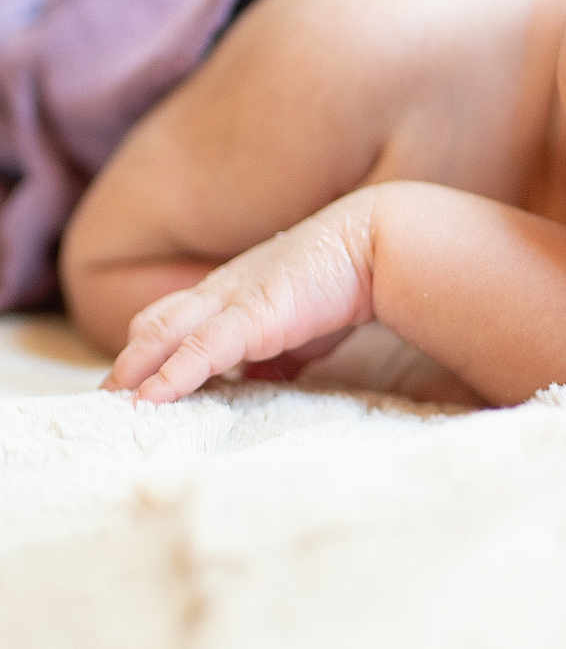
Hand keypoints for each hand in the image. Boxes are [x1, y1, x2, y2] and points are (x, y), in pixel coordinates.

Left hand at [102, 194, 375, 402]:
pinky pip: (201, 350)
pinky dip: (170, 377)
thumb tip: (260, 385)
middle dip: (127, 364)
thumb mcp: (304, 326)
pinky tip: (149, 400)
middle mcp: (222, 290)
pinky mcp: (253, 315)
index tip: (133, 387)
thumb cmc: (347, 279)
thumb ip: (277, 355)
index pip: (174, 320)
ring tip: (113, 407)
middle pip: (153, 324)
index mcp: (234, 290)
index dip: (149, 352)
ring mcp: (232, 299)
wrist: (377, 241)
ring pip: (160, 334)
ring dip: (133, 371)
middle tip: (106, 402)